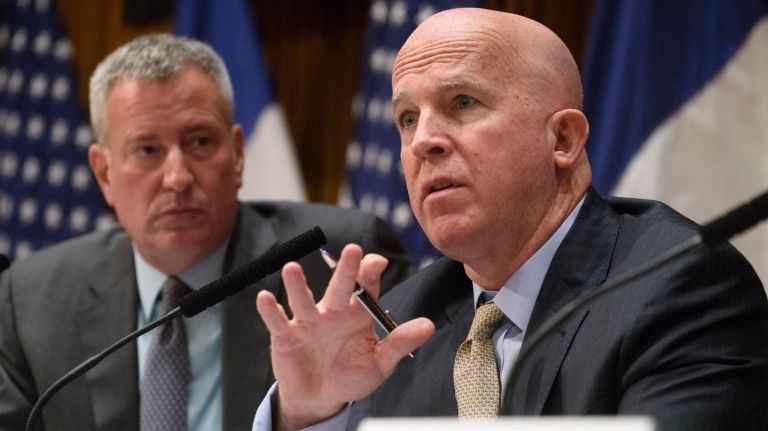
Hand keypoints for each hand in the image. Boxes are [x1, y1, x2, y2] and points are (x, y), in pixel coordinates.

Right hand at [256, 244, 434, 430]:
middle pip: (339, 287)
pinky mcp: (287, 336)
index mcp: (357, 313)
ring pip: (303, 299)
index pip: (365, 286)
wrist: (321, 397)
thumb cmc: (351, 376)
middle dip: (345, 269)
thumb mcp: (380, 362)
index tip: (377, 262)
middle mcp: (332, 311)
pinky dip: (270, 310)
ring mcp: (308, 322)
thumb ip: (400, 343)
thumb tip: (428, 326)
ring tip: (291, 268)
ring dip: (297, 285)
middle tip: (352, 250)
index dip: (370, 272)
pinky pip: (278, 321)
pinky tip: (265, 298)